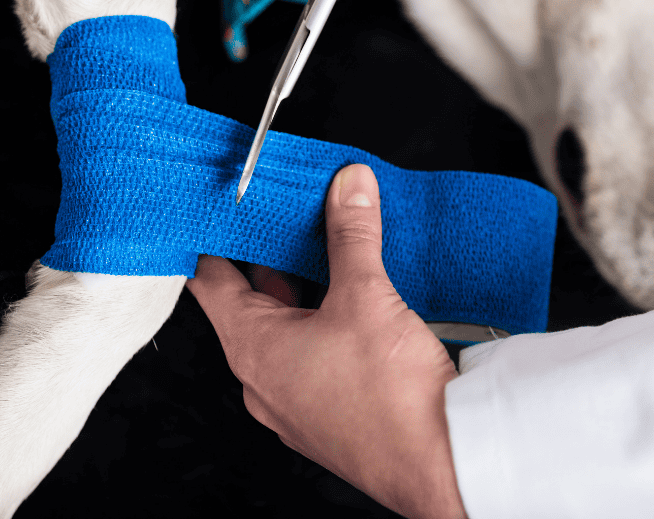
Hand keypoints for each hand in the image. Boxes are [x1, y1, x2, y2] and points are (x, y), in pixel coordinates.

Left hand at [188, 164, 466, 518]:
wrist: (442, 465)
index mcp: (254, 349)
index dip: (216, 241)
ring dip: (302, 294)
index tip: (223, 213)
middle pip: (250, 305)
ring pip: (285, 333)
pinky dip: (324, 326)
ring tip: (330, 255)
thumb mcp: (367, 296)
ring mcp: (296, 402)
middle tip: (289, 219)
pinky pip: (312, 358)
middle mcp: (265, 381)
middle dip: (271, 260)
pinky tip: (358, 306)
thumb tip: (347, 188)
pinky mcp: (329, 414)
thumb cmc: (392, 401)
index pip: (211, 282)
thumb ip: (352, 234)